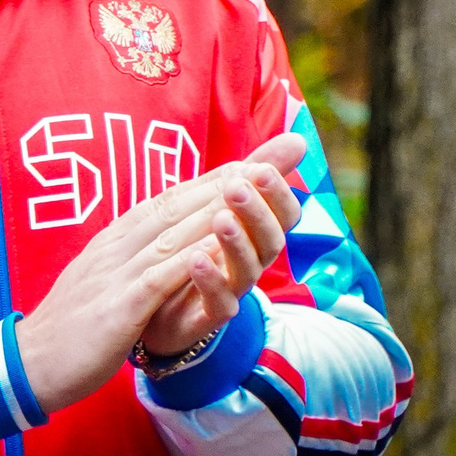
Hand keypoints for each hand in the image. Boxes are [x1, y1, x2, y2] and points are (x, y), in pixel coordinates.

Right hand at [15, 133, 304, 415]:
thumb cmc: (72, 323)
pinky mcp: (118, 306)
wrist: (29, 362)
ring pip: (176, 231)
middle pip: (184, 201)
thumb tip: (168, 239)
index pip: (176, 196)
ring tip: (262, 183)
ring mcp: (117, 272)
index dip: (221, 173)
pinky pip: (159, 278)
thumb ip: (135, 255)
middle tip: (280, 152)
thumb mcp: (106, 277)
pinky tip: (220, 249)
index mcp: (119, 236)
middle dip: (236, 175)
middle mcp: (119, 244)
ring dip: (221, 205)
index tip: (263, 154)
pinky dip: (190, 259)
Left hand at [137, 142, 301, 360]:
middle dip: (257, 213)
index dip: (277, 193)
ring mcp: (232, 289)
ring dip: (236, 242)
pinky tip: (195, 258)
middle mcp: (250, 260)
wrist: (157, 303)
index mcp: (254, 232)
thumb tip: (298, 139)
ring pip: (248, 270)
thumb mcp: (215, 201)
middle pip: (270, 240)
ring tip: (221, 218)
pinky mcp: (208, 315)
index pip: (282, 213)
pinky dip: (209, 280)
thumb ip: (248, 172)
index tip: (262, 169)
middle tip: (239, 188)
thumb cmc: (194, 243)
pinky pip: (219, 302)